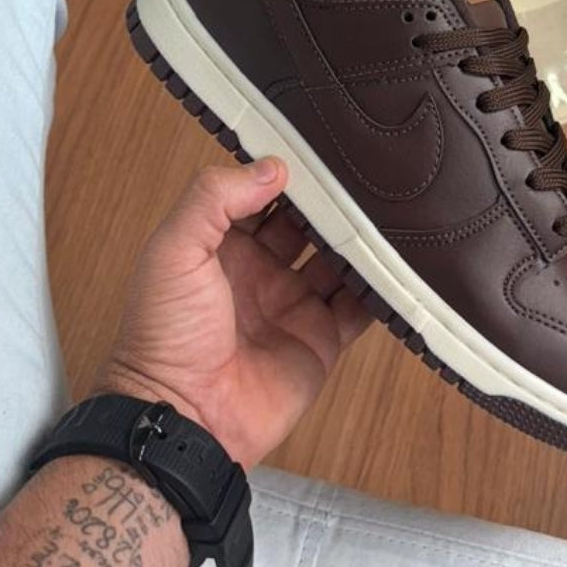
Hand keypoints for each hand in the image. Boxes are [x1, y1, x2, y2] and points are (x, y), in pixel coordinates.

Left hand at [96, 160, 371, 466]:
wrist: (185, 417)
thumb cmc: (165, 335)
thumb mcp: (174, 250)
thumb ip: (214, 199)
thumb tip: (272, 168)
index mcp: (220, 246)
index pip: (259, 196)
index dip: (284, 174)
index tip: (318, 149)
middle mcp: (259, 272)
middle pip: (305, 225)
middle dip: (330, 202)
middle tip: (364, 174)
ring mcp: (292, 306)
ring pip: (338, 260)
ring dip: (359, 240)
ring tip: (392, 210)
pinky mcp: (321, 340)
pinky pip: (359, 308)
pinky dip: (380, 289)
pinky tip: (401, 265)